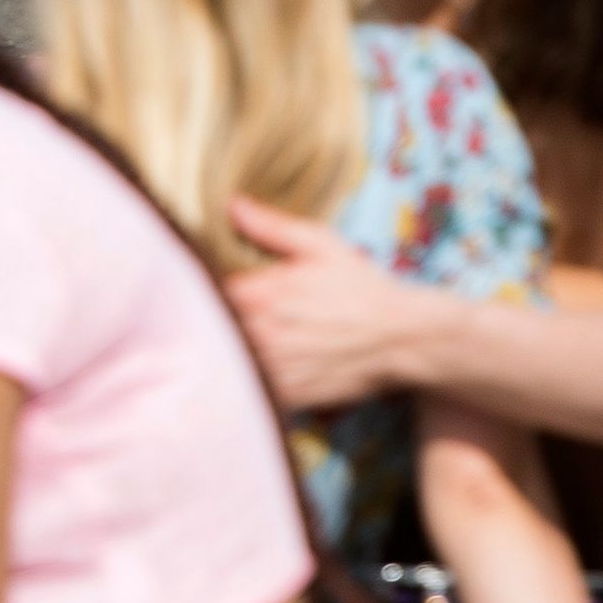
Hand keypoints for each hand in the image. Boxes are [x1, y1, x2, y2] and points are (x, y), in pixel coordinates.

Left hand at [219, 194, 445, 410]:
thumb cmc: (361, 286)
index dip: (201, 284)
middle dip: (209, 317)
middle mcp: (262, 336)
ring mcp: (275, 371)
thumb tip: (232, 205)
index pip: (204, 291)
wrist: (402, 339)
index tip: (203, 278)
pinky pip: (253, 390)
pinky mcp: (289, 397)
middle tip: (211, 308)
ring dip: (226, 349)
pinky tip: (257, 363)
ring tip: (231, 336)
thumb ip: (271, 226)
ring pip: (228, 361)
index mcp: (261, 295)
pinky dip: (248, 378)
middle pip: (211, 330)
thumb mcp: (320, 244)